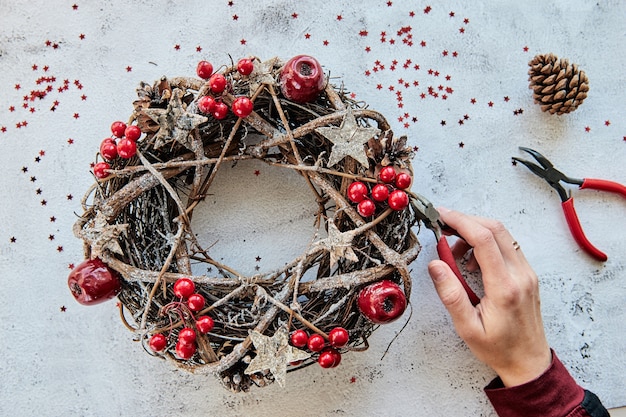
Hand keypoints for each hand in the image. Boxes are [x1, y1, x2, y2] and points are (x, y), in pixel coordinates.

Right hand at [427, 208, 551, 386]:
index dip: (460, 222)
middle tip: (443, 226)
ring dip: (476, 231)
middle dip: (466, 221)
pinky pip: (507, 245)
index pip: (484, 240)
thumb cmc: (498, 348)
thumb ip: (451, 294)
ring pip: (502, 234)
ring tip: (455, 251)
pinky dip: (486, 242)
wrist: (528, 362)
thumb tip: (436, 265)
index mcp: (505, 288)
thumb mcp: (467, 327)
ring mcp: (527, 273)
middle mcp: (521, 275)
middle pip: (495, 229)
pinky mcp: (527, 274)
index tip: (441, 215)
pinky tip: (471, 260)